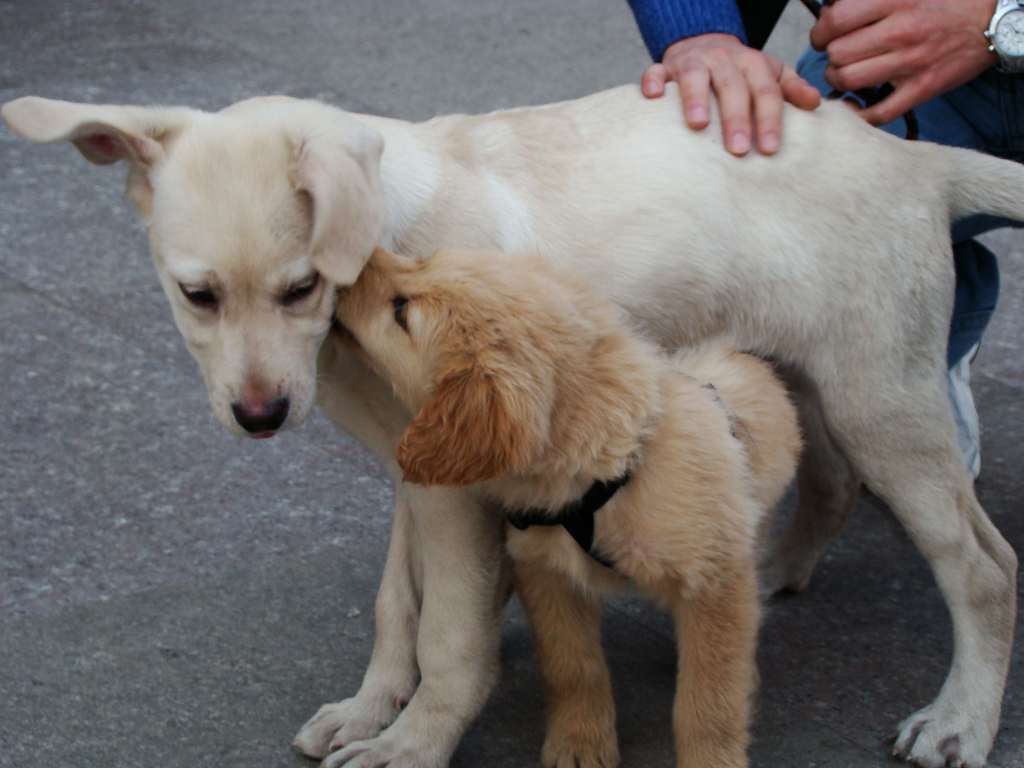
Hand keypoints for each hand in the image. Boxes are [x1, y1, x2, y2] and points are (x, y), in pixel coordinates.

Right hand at [641, 33, 820, 155]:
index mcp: (751, 63)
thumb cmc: (738, 70)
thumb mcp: (768, 73)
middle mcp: (723, 59)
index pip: (765, 91)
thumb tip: (815, 103)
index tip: (770, 149)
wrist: (702, 42)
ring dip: (695, 99)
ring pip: (694, 76)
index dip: (769, 119)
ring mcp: (692, 62)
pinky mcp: (664, 68)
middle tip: (739, 150)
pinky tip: (652, 97)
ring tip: (698, 126)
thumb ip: (790, 88)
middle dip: (736, 118)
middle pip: (732, 86)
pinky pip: (655, 71)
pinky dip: (653, 82)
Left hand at [810, 0, 997, 124]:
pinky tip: (853, 105)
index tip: (823, 35)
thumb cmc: (947, 1)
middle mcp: (902, 32)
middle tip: (837, 55)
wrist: (992, 20)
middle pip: (838, 54)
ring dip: (838, 80)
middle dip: (830, 56)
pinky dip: (859, 114)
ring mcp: (911, 64)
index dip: (821, 31)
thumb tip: (832, 11)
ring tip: (845, 74)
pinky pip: (878, 113)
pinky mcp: (921, 89)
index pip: (837, 20)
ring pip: (849, 81)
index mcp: (897, 1)